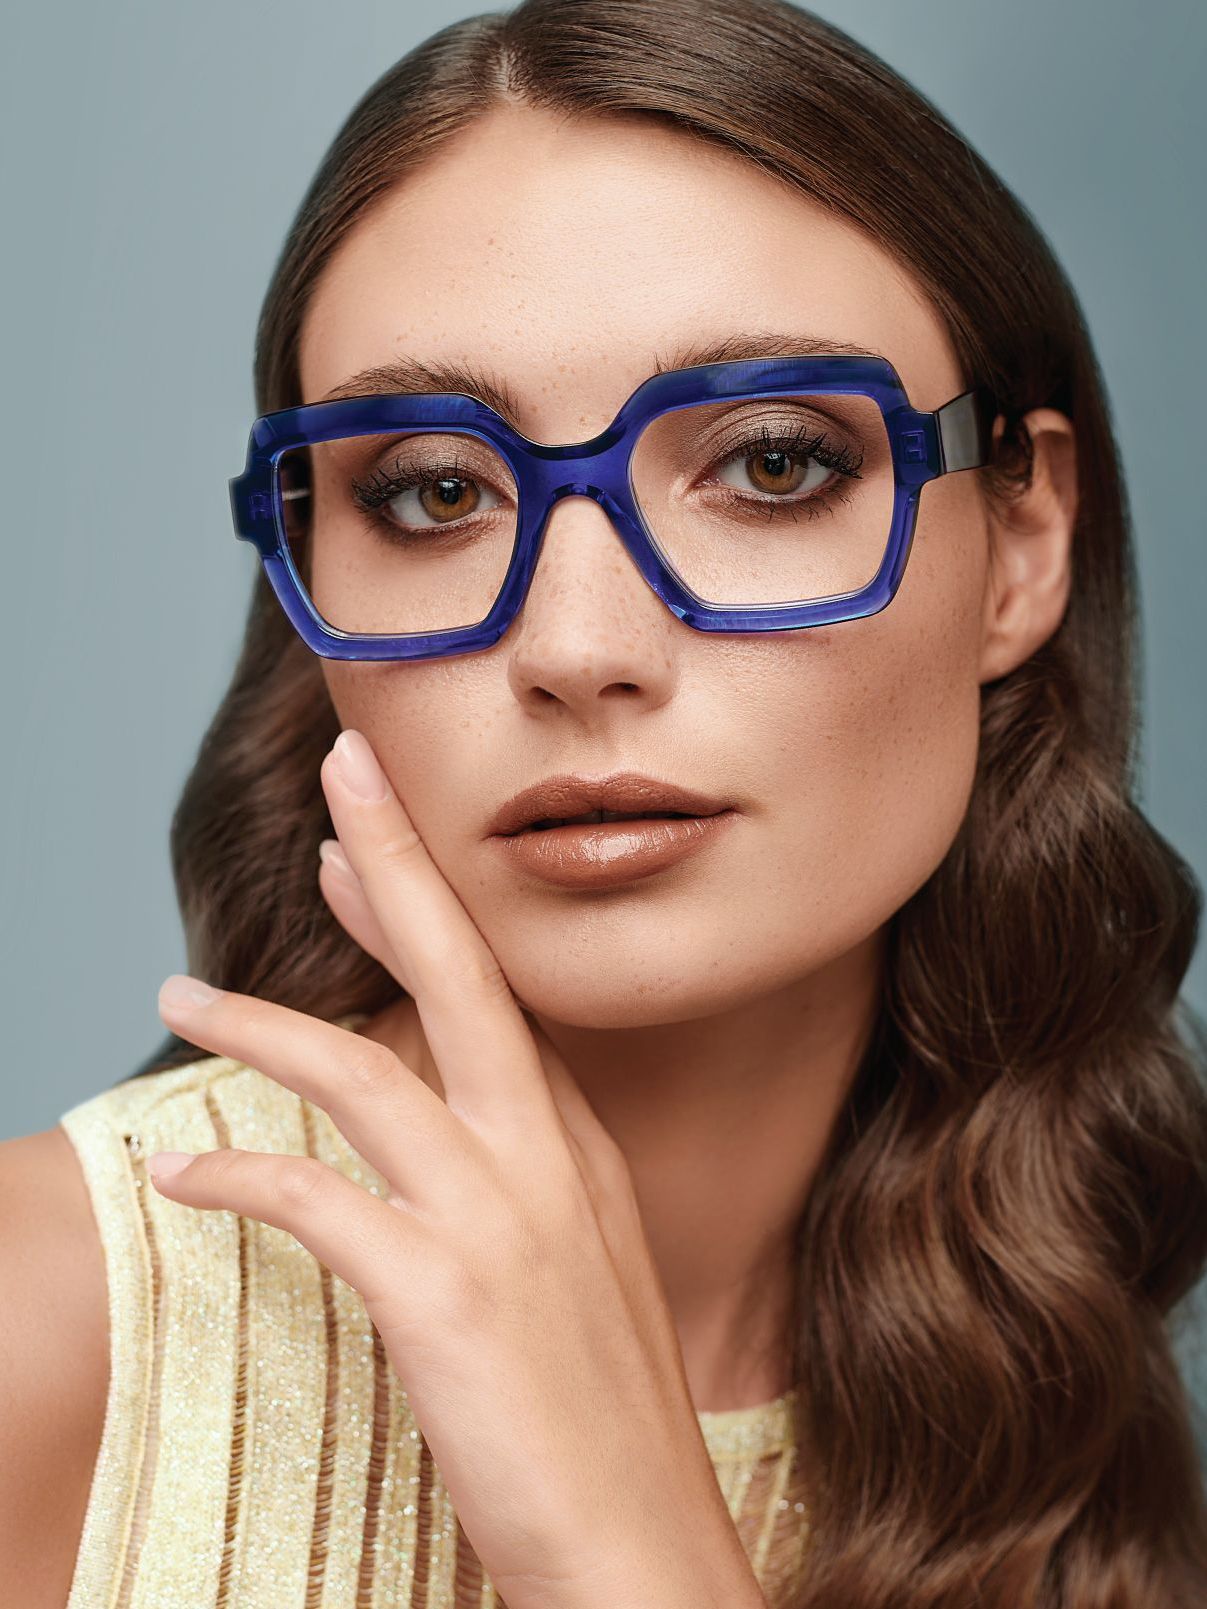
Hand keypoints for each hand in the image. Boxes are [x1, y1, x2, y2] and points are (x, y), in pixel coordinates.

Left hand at [149, 727, 765, 1608]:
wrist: (642, 1549)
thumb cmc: (600, 1416)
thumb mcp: (573, 1269)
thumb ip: (516, 1186)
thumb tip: (442, 1134)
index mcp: (574, 1145)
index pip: (488, 995)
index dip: (421, 909)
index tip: (362, 848)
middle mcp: (544, 1157)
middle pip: (457, 976)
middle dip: (395, 864)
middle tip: (343, 776)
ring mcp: (497, 1218)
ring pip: (365, 1072)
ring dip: (263, 1025)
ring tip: (181, 993)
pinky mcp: (444, 1294)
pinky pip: (315, 1201)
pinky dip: (237, 1175)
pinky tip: (179, 1171)